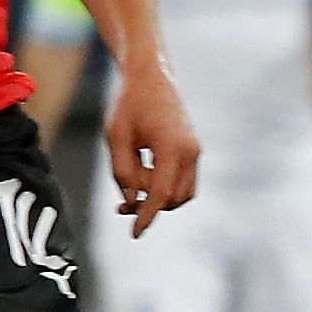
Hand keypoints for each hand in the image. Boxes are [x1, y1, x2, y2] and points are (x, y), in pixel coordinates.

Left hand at [106, 58, 199, 235]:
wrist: (151, 78)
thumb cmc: (129, 105)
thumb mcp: (116, 138)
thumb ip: (122, 172)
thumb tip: (132, 200)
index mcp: (171, 147)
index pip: (161, 194)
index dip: (147, 216)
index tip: (135, 233)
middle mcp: (190, 152)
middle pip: (175, 198)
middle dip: (150, 205)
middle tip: (121, 203)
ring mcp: (195, 152)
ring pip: (183, 193)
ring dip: (159, 197)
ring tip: (132, 185)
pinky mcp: (193, 151)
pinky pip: (183, 181)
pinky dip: (166, 187)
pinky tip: (144, 176)